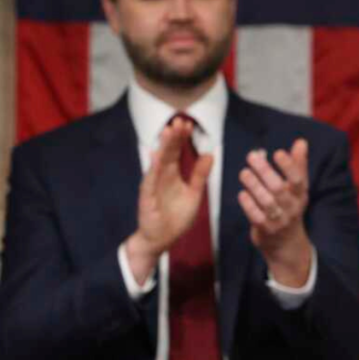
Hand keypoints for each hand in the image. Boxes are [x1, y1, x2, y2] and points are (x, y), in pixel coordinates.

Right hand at [126, 118, 213, 284]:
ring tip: (168, 131)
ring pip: (158, 162)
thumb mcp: (194, 194)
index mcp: (172, 174)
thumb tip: (209, 154)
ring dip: (163, 147)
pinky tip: (156, 156)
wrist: (161, 239)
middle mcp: (161, 176)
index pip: (177, 151)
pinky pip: (150, 181)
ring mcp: (152, 185)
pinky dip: (153, 168)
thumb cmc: (176, 216)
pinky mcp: (146, 197)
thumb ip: (200, 175)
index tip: (188, 124)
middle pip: (167, 152)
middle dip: (173, 136)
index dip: (181, 138)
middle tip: (180, 120)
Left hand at [238, 138, 312, 286]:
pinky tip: (242, 194)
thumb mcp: (297, 189)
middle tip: (252, 157)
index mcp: (300, 195)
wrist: (287, 244)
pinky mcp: (266, 230)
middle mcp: (292, 208)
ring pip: (267, 202)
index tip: (278, 152)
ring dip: (254, 186)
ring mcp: (279, 220)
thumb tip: (301, 142)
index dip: (289, 166)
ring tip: (244, 173)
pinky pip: (256, 216)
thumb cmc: (290, 209)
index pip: (298, 180)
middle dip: (265, 172)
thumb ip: (298, 165)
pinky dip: (249, 205)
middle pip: (279, 189)